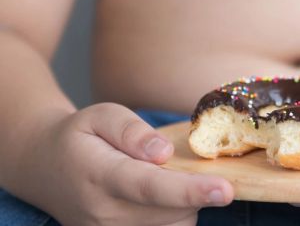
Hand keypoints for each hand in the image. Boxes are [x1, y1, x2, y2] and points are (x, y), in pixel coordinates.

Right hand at [16, 103, 233, 225]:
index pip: (151, 187)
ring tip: (160, 181)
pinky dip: (174, 217)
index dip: (190, 191)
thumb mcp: (101, 115)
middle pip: (173, 211)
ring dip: (184, 205)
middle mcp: (104, 213)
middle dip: (192, 190)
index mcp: (100, 174)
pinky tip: (161, 201)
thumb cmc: (80, 137)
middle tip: (172, 166)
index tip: (225, 190)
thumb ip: (132, 130)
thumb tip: (163, 152)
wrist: (43, 168)